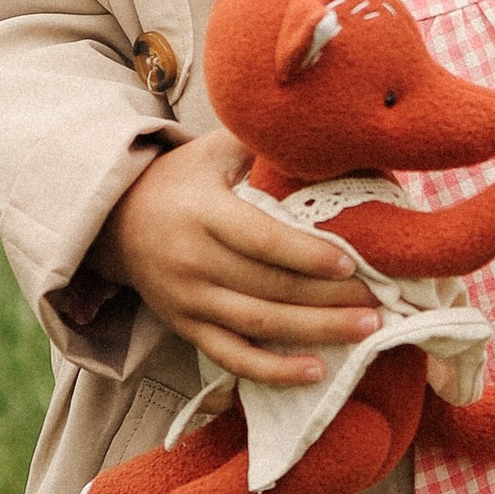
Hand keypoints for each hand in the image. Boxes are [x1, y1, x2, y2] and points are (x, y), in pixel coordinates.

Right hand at [91, 130, 374, 385]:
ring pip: (259, 325)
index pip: (261, 239)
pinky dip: (273, 371)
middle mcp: (193, 261)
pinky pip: (232, 357)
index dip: (307, 254)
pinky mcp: (186, 328)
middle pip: (269, 287)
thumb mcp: (212, 150)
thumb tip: (323, 122)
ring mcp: (188, 300)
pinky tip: (316, 371)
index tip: (352, 263)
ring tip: (367, 330)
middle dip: (329, 298)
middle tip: (380, 301)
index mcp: (203, 213)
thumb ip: (260, 140)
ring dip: (316, 331)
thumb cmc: (180, 180)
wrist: (113, 221)